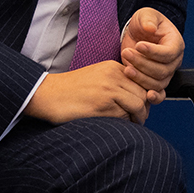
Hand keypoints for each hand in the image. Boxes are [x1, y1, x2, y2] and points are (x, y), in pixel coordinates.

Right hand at [28, 60, 153, 124]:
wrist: (48, 94)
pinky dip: (125, 122)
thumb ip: (119, 85)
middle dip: (144, 109)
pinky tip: (118, 125)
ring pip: (138, 104)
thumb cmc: (72, 91)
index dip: (145, 97)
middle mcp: (114, 75)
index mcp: (113, 67)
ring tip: (132, 123)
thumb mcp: (99, 79)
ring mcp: (109, 88)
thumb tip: (144, 101)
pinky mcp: (103, 104)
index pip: (143, 81)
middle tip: (139, 118)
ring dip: (138, 117)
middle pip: (143, 93)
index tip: (141, 108)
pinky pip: (125, 115)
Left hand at [119, 8, 183, 96]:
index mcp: (175, 44)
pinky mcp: (155, 81)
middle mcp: (173, 61)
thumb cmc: (145, 24)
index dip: (153, 52)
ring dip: (140, 77)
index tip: (138, 45)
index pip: (169, 53)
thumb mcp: (146, 15)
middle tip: (127, 53)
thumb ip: (148, 19)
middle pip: (163, 71)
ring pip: (157, 83)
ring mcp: (166, 73)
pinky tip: (145, 96)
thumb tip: (150, 29)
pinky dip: (154, 97)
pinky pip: (159, 94)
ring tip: (126, 66)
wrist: (138, 33)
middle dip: (143, 64)